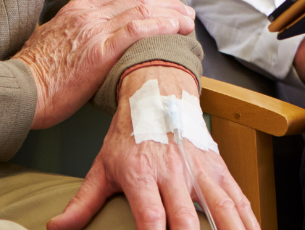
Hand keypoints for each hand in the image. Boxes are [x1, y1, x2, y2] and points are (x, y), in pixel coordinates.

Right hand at [13, 0, 195, 128]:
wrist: (19, 90)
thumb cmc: (33, 76)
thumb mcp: (50, 43)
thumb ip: (70, 34)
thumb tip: (82, 40)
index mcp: (76, 10)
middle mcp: (87, 14)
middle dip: (165, 1)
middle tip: (184, 9)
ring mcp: (94, 30)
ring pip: (142, 10)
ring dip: (171, 13)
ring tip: (189, 20)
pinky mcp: (100, 51)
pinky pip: (138, 30)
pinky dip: (162, 26)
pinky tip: (178, 29)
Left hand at [50, 66, 258, 229]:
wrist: (158, 88)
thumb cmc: (130, 131)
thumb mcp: (103, 164)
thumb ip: (83, 202)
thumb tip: (56, 227)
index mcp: (142, 174)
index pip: (151, 216)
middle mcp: (173, 172)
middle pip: (187, 218)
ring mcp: (199, 169)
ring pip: (220, 208)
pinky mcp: (218, 166)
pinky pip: (237, 197)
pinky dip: (248, 218)